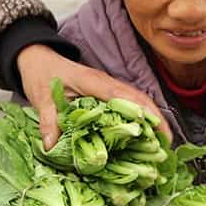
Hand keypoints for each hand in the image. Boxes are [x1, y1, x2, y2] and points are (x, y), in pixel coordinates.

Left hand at [17, 44, 171, 148]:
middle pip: (140, 99)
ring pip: (138, 103)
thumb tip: (51, 145)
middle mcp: (107, 84)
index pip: (126, 96)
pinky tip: (144, 139)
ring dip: (152, 121)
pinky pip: (128, 107)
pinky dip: (140, 121)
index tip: (159, 131)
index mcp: (94, 82)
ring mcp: (109, 89)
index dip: (145, 112)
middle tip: (167, 146)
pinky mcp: (106, 96)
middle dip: (157, 120)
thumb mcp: (41, 98)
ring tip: (161, 146)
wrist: (38, 59)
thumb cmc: (42, 73)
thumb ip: (48, 121)